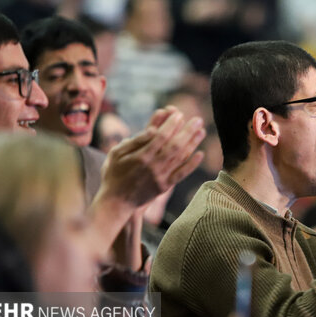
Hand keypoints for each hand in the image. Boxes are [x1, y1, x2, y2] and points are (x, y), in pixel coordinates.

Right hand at [89, 106, 204, 250]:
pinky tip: (200, 154)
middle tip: (197, 119)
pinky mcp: (165, 186)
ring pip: (180, 158)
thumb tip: (153, 130)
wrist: (116, 202)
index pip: (160, 136)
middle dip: (187, 131)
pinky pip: (181, 174)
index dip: (171, 124)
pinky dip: (192, 164)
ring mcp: (160, 177)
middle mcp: (153, 167)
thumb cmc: (114, 174)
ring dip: (192, 144)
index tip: (178, 114)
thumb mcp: (116, 154)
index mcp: (140, 156)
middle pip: (174, 145)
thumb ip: (135, 141)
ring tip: (202, 131)